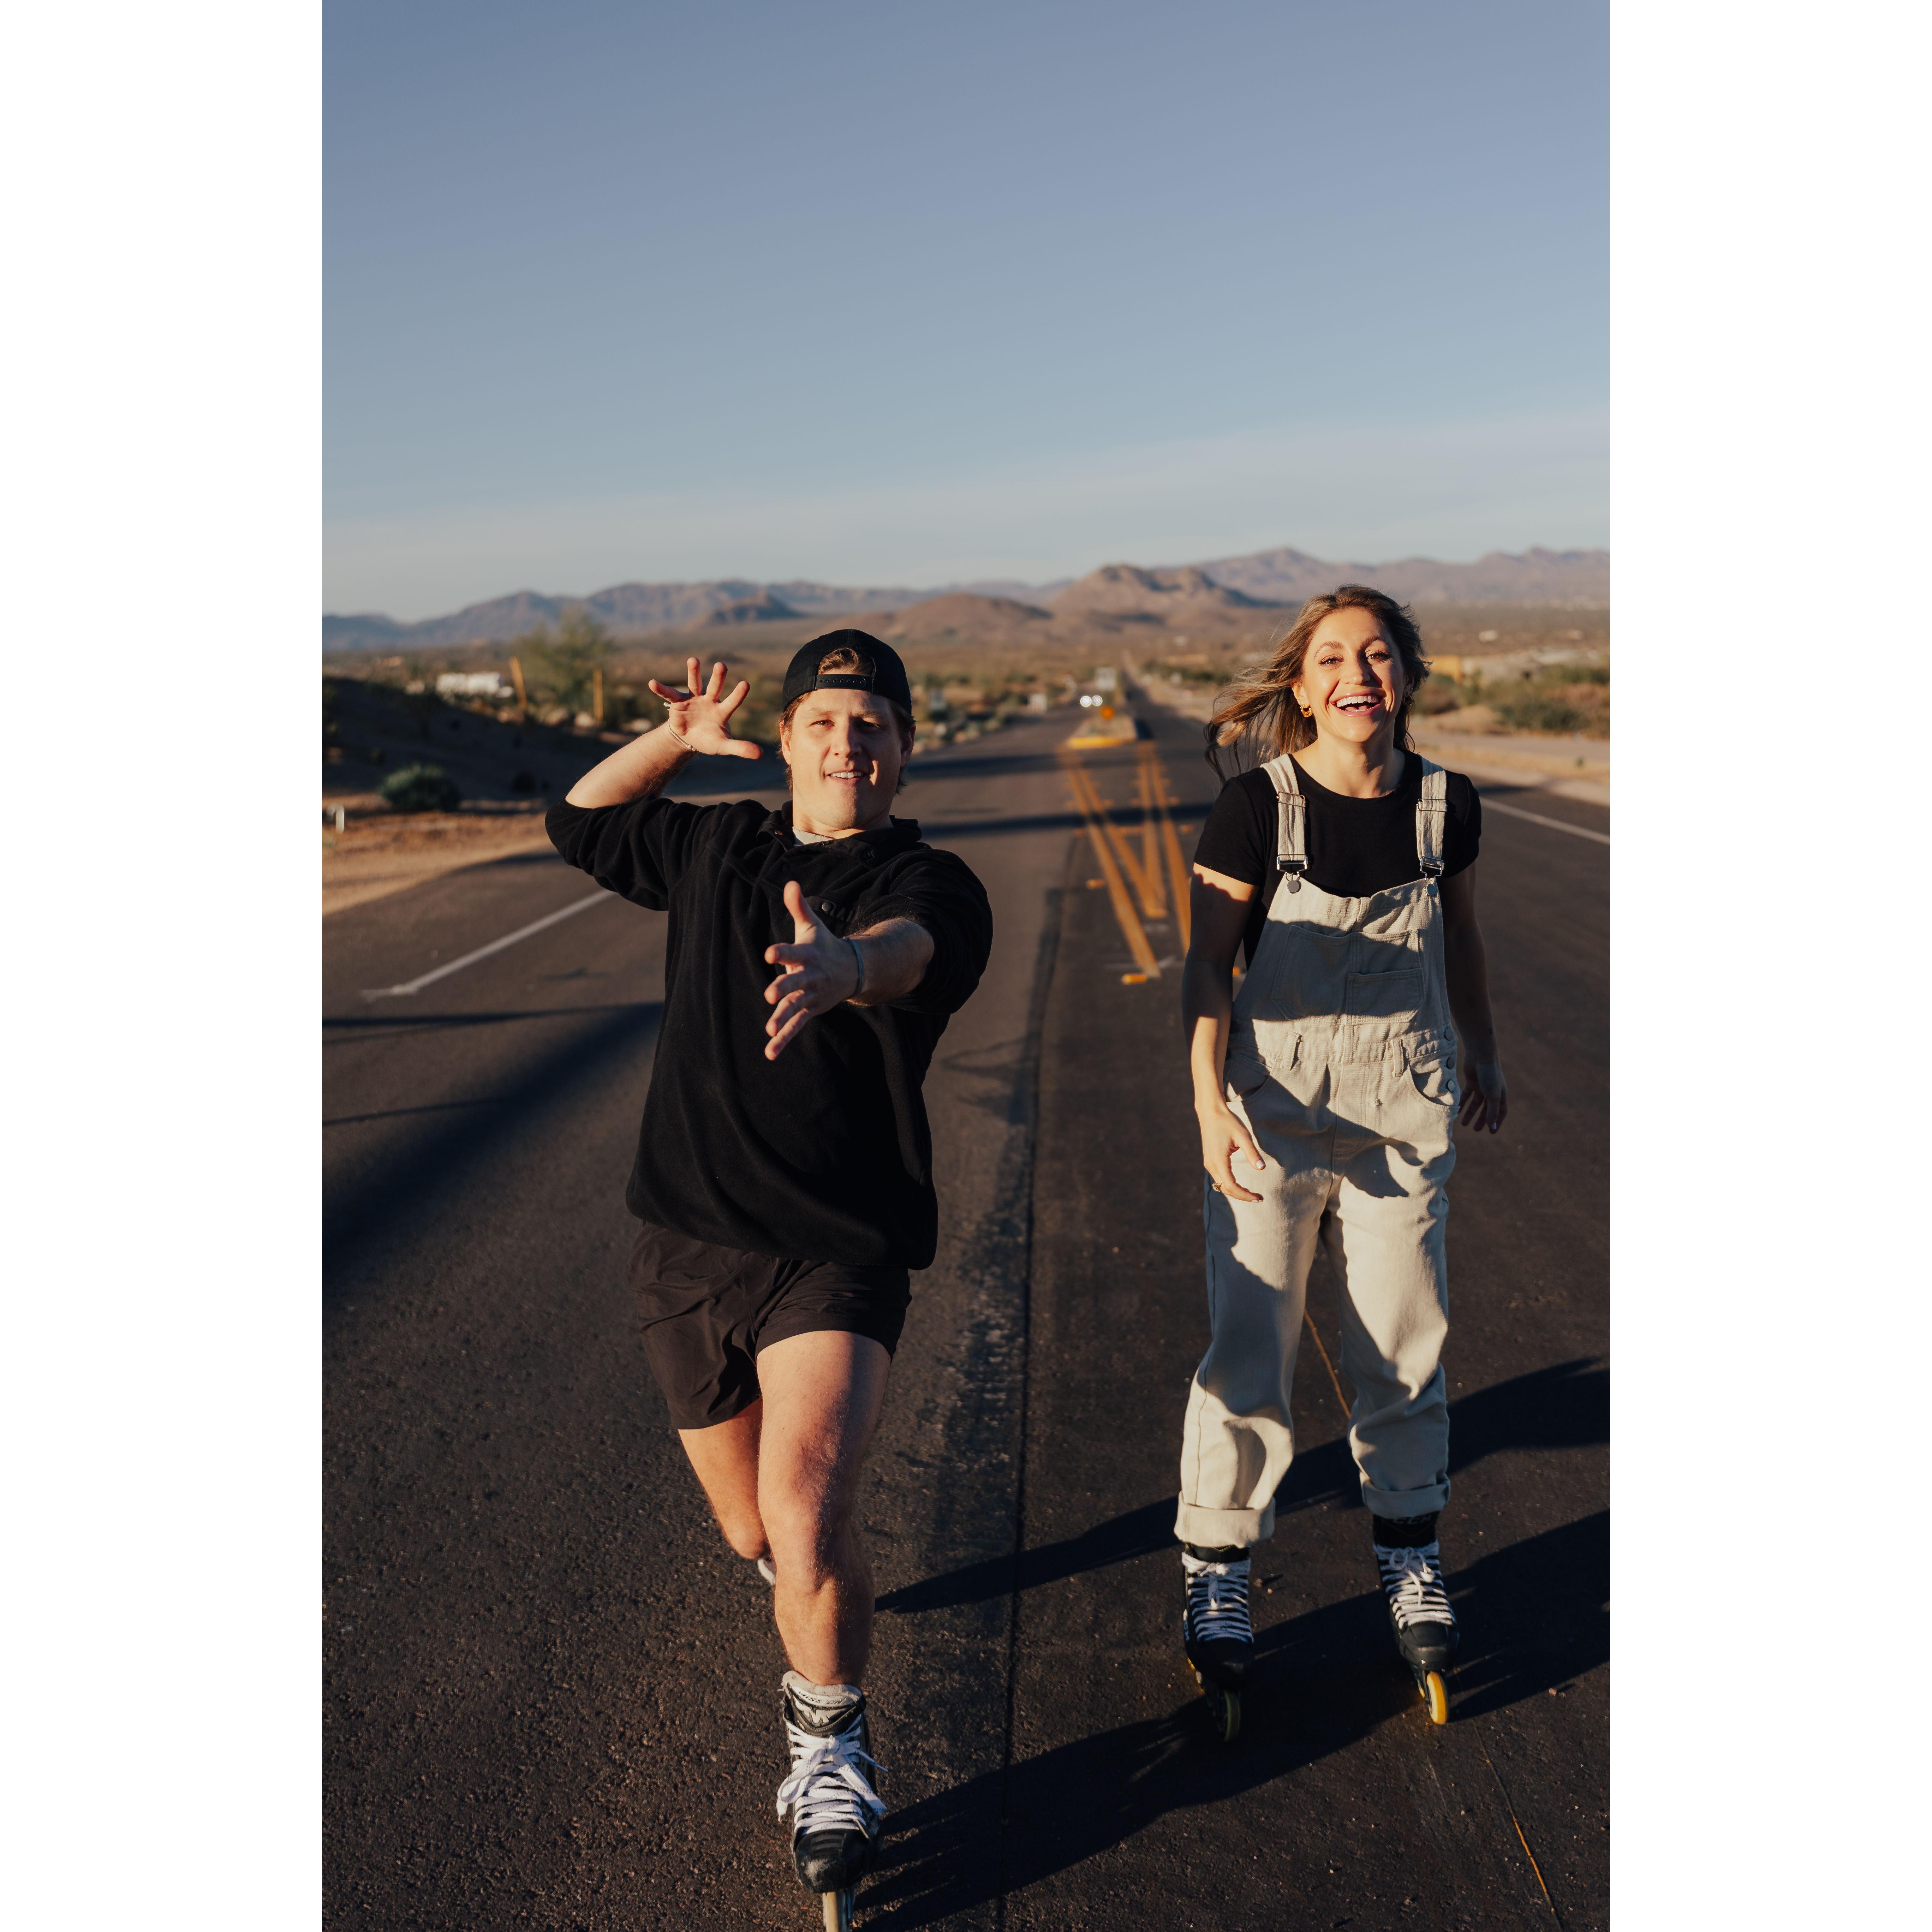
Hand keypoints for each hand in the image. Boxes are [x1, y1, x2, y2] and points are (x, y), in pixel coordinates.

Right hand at [647, 657, 762, 759]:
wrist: (690, 738)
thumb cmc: (710, 739)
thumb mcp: (723, 746)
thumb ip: (740, 748)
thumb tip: (760, 754)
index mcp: (722, 711)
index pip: (732, 702)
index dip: (738, 694)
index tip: (745, 683)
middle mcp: (709, 701)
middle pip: (714, 687)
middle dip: (718, 677)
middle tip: (721, 666)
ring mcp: (693, 699)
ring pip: (695, 683)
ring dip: (694, 672)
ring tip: (693, 660)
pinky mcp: (678, 701)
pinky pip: (670, 694)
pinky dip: (662, 689)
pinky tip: (652, 683)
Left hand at [763, 880, 860, 1060]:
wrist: (853, 970)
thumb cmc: (825, 945)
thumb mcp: (812, 925)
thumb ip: (798, 907)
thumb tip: (790, 882)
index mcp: (808, 955)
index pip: (794, 952)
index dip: (782, 952)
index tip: (769, 953)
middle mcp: (810, 977)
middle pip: (795, 983)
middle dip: (784, 989)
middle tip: (770, 995)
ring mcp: (810, 996)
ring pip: (795, 1009)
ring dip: (783, 1020)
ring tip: (770, 1030)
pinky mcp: (809, 1010)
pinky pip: (796, 1027)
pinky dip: (783, 1040)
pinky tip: (769, 1052)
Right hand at [1197, 1098, 1265, 1202]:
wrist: (1210, 1111)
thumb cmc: (1227, 1122)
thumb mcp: (1243, 1136)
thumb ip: (1252, 1153)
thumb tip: (1261, 1168)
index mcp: (1218, 1160)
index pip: (1231, 1186)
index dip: (1245, 1195)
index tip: (1258, 1198)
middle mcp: (1211, 1165)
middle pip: (1225, 1189)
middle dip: (1242, 1196)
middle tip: (1259, 1198)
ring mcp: (1208, 1163)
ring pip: (1221, 1185)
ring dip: (1236, 1191)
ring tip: (1252, 1194)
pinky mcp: (1209, 1160)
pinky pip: (1219, 1178)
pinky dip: (1230, 1185)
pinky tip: (1241, 1184)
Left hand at [1460, 1058, 1507, 1133]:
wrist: (1480, 1056)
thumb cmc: (1490, 1074)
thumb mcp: (1493, 1095)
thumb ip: (1492, 1110)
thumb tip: (1492, 1126)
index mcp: (1501, 1094)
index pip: (1500, 1111)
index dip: (1496, 1121)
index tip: (1491, 1131)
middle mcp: (1491, 1091)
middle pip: (1486, 1109)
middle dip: (1481, 1119)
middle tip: (1475, 1129)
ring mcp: (1481, 1086)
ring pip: (1475, 1103)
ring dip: (1470, 1113)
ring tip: (1464, 1124)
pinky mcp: (1471, 1082)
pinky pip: (1466, 1095)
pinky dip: (1462, 1103)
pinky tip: (1457, 1111)